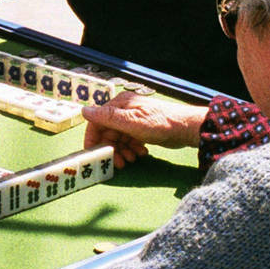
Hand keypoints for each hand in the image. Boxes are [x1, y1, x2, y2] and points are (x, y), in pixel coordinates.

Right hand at [82, 91, 206, 169]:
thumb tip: (83, 111)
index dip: (93, 138)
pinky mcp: (141, 129)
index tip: (93, 155)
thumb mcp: (131, 122)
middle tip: (119, 163)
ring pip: (119, 139)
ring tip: (132, 159)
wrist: (186, 128)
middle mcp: (124, 111)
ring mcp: (133, 120)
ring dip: (122, 151)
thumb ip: (107, 117)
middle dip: (111, 149)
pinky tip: (141, 154)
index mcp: (119, 105)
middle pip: (108, 132)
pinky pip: (129, 141)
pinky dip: (132, 149)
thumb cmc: (159, 123)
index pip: (97, 121)